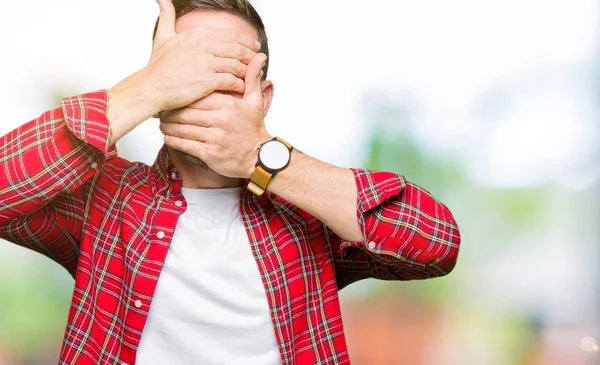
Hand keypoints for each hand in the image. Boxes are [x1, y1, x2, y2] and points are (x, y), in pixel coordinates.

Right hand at [143, 0, 261, 111]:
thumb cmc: (157, 66)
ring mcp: (205, 63)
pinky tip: (242, 88)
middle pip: (238, 49)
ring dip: (248, 72)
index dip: (246, 41)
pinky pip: (232, 81)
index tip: (255, 47)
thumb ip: (167, 15)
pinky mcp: (207, 81)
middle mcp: (203, 45)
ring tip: (253, 77)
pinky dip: (240, 85)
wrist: (150, 88)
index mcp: (197, 34)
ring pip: (237, 65)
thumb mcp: (163, 36)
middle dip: (251, 56)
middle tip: (259, 62)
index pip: (231, 35)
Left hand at [160, 53, 269, 177]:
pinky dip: (173, 141)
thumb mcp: (255, 102)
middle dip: (171, 113)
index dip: (182, 97)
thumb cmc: (253, 129)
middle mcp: (220, 120)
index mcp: (228, 104)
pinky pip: (185, 145)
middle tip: (162, 111)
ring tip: (162, 124)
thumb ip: (252, 78)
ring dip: (169, 127)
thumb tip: (259, 56)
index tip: (173, 96)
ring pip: (182, 129)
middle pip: (186, 112)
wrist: (259, 158)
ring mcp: (214, 137)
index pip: (198, 96)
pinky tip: (168, 138)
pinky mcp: (210, 153)